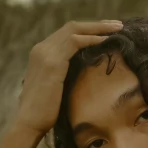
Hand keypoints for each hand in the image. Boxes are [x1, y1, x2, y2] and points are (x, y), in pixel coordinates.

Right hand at [14, 19, 123, 136]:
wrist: (29, 122)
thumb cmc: (44, 112)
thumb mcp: (55, 87)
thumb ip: (63, 75)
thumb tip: (82, 74)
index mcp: (40, 53)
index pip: (66, 34)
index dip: (88, 31)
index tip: (107, 32)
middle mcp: (41, 48)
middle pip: (72, 27)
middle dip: (96, 24)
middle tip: (118, 25)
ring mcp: (45, 53)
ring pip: (75, 30)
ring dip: (98, 27)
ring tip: (118, 28)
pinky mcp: (52, 62)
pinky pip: (75, 42)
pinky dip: (92, 38)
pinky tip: (106, 40)